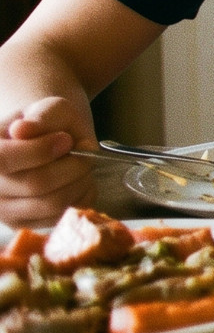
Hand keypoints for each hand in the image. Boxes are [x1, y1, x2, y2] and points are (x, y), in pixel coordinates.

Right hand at [0, 96, 97, 225]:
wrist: (46, 141)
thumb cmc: (47, 123)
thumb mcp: (48, 109)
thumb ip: (41, 117)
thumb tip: (22, 130)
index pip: (2, 160)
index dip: (40, 151)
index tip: (66, 139)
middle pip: (36, 184)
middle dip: (73, 165)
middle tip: (86, 151)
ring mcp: (4, 210)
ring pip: (53, 203)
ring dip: (81, 181)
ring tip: (84, 163)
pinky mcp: (25, 224)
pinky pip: (64, 215)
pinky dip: (82, 195)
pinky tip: (79, 179)